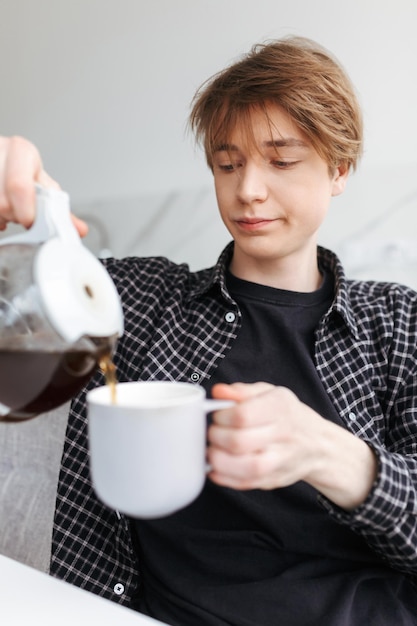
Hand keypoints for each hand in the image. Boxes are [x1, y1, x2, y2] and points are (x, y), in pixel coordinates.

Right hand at [0, 136, 87, 235]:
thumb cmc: (18, 171)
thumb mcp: (39, 183)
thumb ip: (58, 209)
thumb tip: (79, 230)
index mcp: (21, 151)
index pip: (19, 187)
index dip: (25, 212)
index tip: (29, 223)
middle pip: (2, 202)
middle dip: (10, 216)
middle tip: (14, 215)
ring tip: (3, 212)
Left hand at [207, 382, 377, 510]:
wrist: (318, 445)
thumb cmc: (288, 416)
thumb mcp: (269, 393)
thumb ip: (242, 391)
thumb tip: (218, 392)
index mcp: (280, 408)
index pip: (242, 415)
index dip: (222, 416)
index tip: (218, 415)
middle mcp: (283, 435)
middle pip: (239, 442)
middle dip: (216, 437)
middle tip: (213, 432)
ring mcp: (280, 461)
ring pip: (245, 467)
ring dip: (218, 460)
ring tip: (213, 450)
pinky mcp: (273, 480)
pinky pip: (245, 483)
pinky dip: (224, 477)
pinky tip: (217, 466)